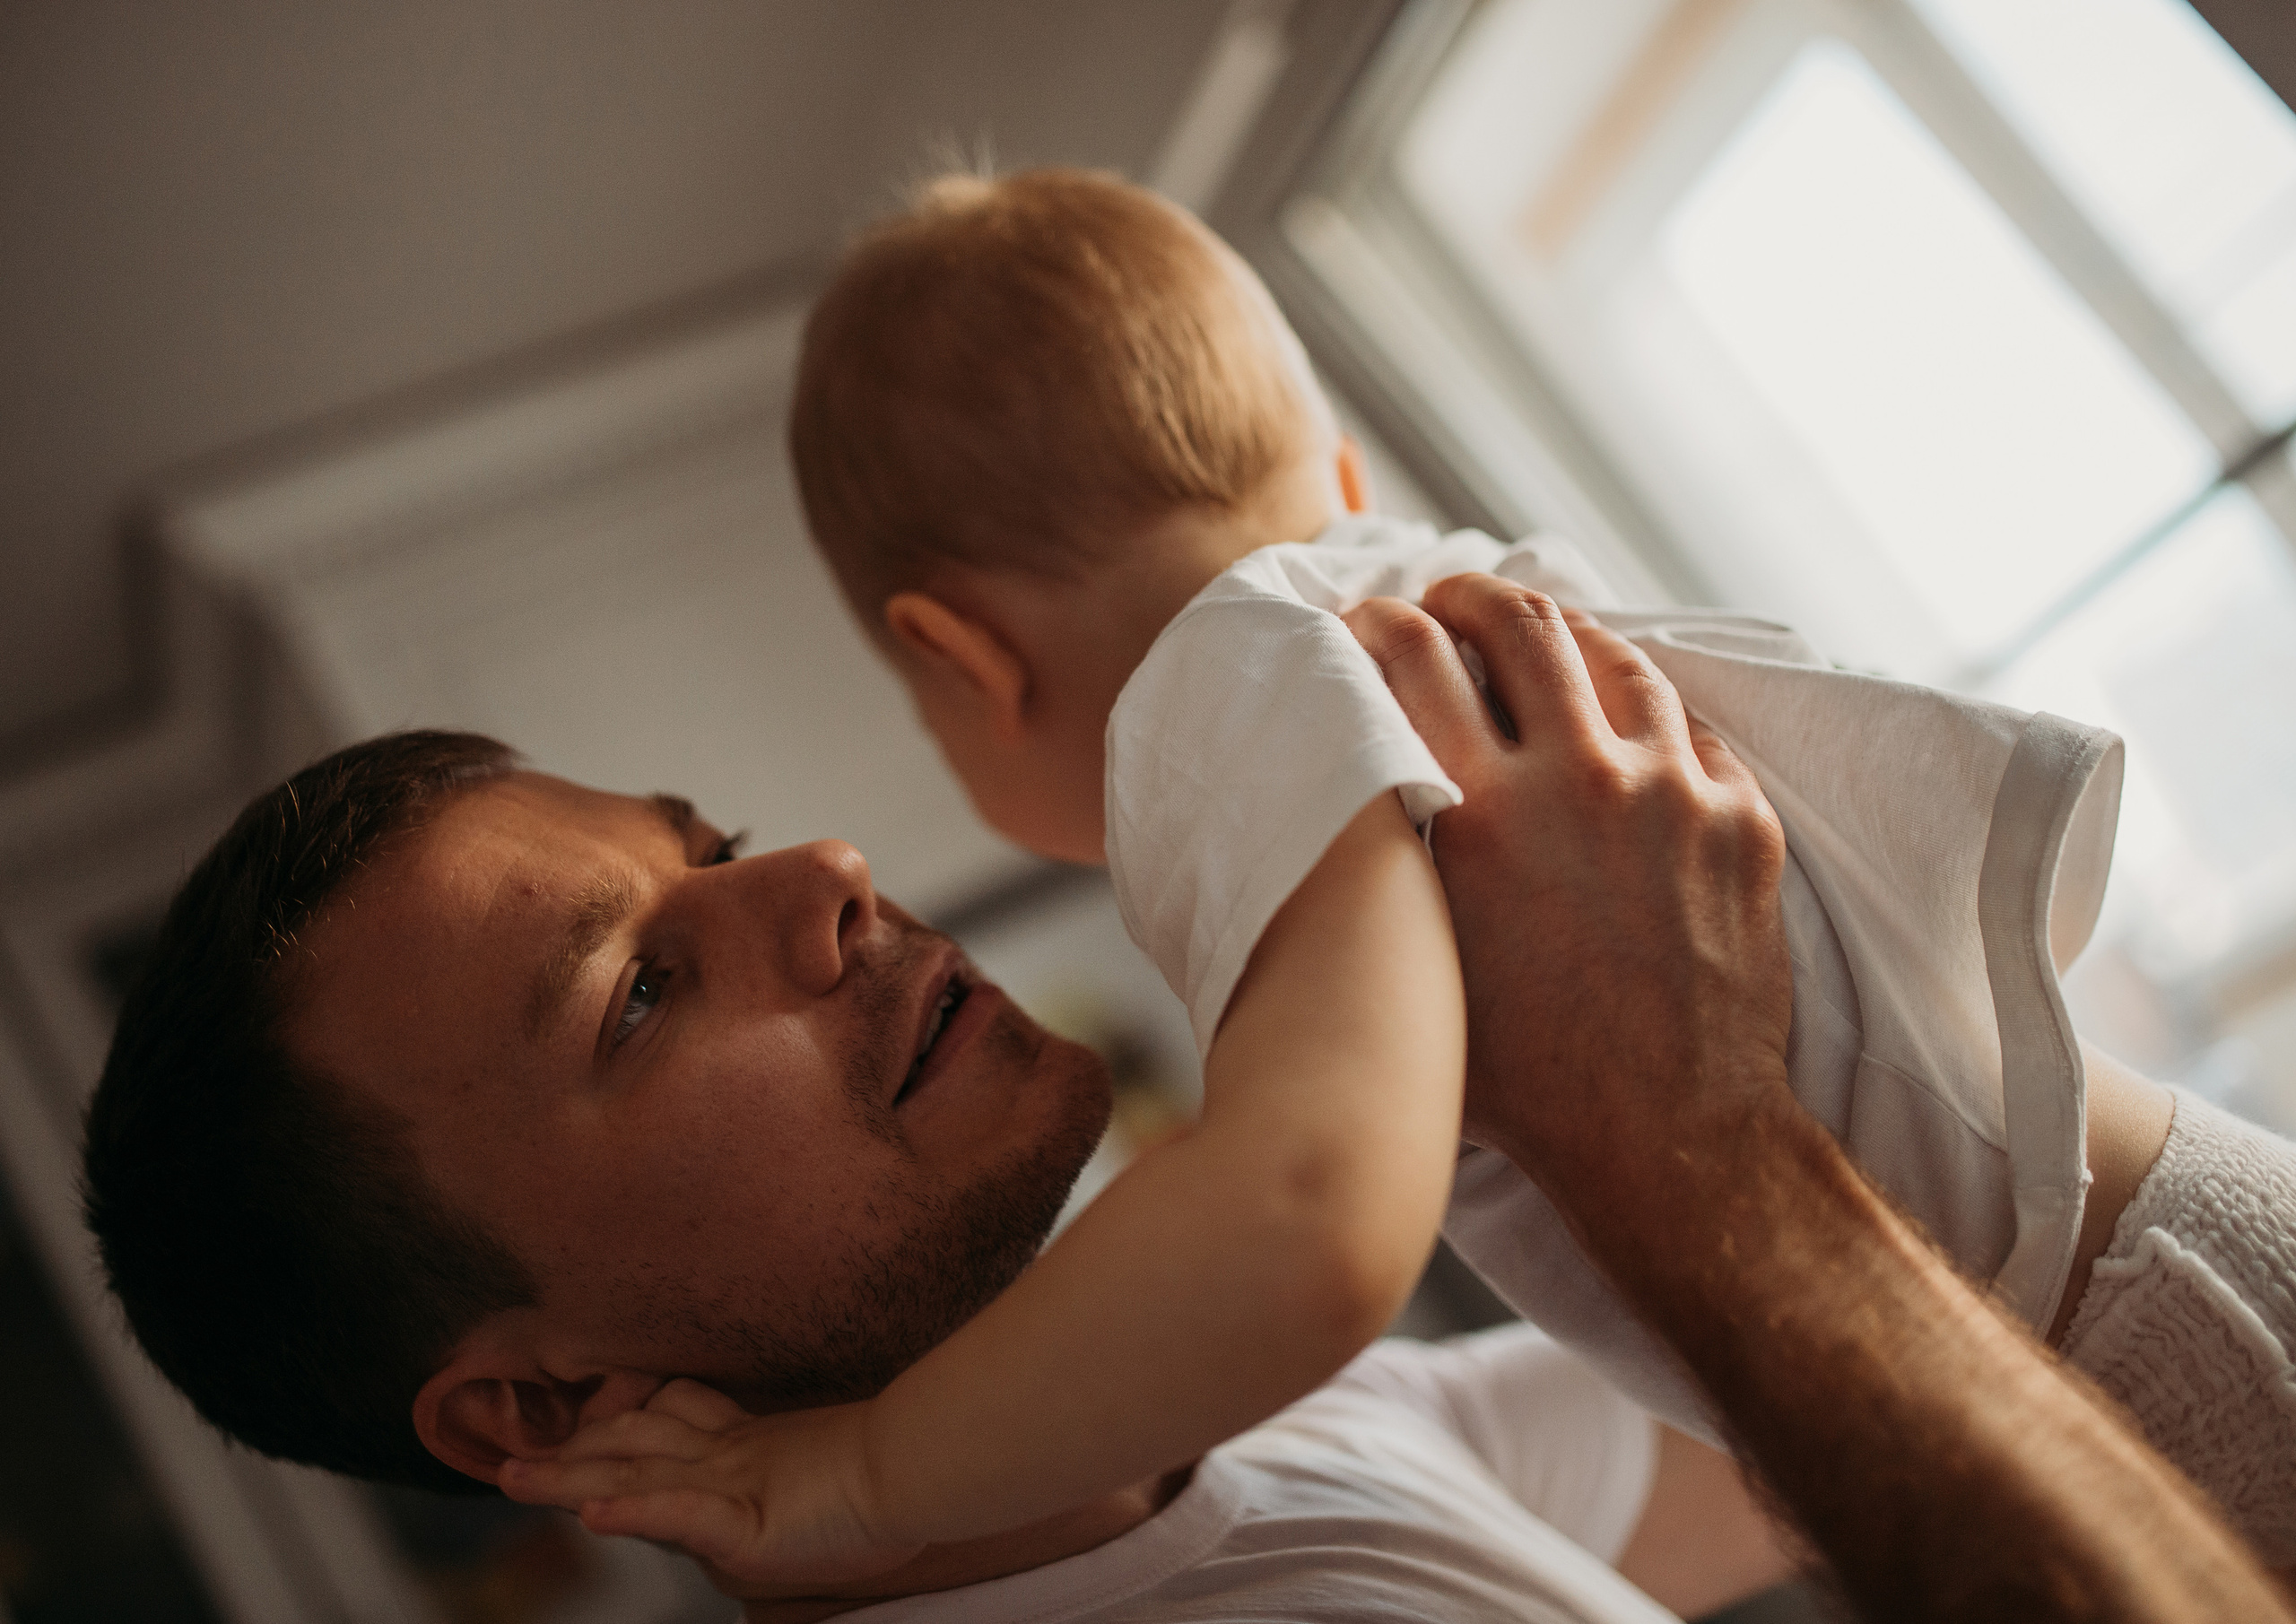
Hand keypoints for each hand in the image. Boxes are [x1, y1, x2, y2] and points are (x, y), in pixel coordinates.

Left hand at [498, 1380, 922, 1595]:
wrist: (926, 1467)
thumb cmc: (903, 1470)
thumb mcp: (840, 1462)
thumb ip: (804, 1455)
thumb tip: (805, 1454)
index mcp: (755, 1443)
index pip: (675, 1418)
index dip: (625, 1416)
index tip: (585, 1412)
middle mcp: (732, 1456)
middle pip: (633, 1439)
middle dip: (570, 1447)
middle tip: (514, 1453)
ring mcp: (733, 1484)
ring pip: (632, 1469)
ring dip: (567, 1475)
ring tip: (513, 1478)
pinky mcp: (742, 1522)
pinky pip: (676, 1512)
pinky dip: (631, 1510)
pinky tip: (591, 1513)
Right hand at [1342, 575, 1792, 1208]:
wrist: (1667, 1137)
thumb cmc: (1525, 1077)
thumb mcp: (1423, 954)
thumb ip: (1401, 850)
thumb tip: (1374, 774)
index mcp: (1482, 813)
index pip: (1413, 656)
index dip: (1378, 620)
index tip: (1367, 621)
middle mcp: (1580, 780)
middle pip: (1522, 620)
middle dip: (1473, 595)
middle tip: (1451, 605)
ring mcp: (1674, 793)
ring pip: (1617, 658)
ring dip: (1565, 640)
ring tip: (1541, 649)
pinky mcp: (1743, 820)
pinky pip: (1690, 730)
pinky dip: (1644, 719)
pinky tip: (1622, 736)